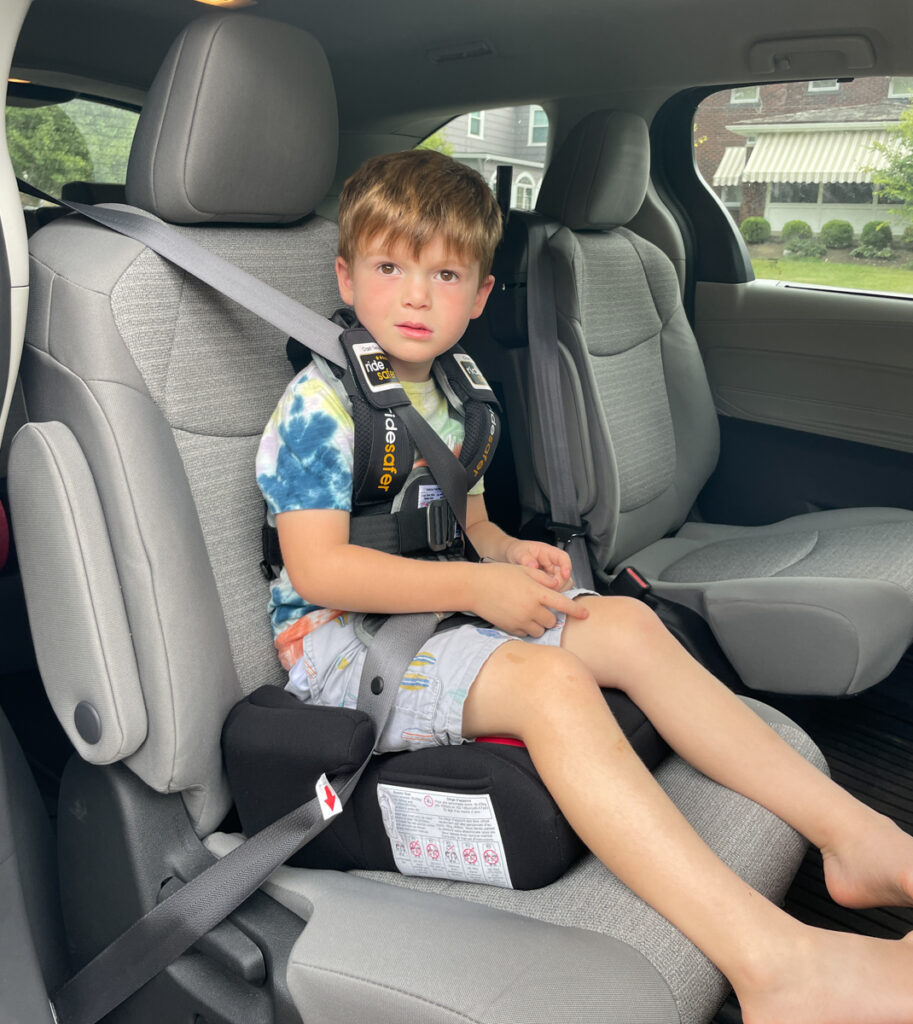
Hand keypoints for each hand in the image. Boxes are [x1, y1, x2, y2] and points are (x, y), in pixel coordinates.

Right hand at [469, 561, 587, 637]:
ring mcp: (521, 621)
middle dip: (551, 616)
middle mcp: (531, 609)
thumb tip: (556, 585)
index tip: (585, 615)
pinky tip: (519, 617)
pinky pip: (526, 633)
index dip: (576, 611)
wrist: (475, 587)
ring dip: (540, 624)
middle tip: (542, 607)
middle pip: (552, 621)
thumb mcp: (523, 570)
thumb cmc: (498, 575)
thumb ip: (543, 578)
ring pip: (540, 630)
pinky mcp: (510, 628)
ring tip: (530, 613)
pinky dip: (527, 628)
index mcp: (537, 593)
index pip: (563, 604)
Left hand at [503, 539, 573, 590]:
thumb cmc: (518, 552)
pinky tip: (540, 594)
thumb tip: (533, 565)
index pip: (563, 558)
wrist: (512, 558)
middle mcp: (553, 564)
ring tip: (541, 591)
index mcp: (548, 552)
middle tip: (548, 588)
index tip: (565, 574)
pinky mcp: (548, 583)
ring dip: (555, 590)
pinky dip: (549, 593)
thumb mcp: (519, 553)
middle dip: (559, 583)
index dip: (567, 566)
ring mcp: (552, 574)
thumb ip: (526, 558)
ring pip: (562, 584)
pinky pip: (554, 590)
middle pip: (565, 575)